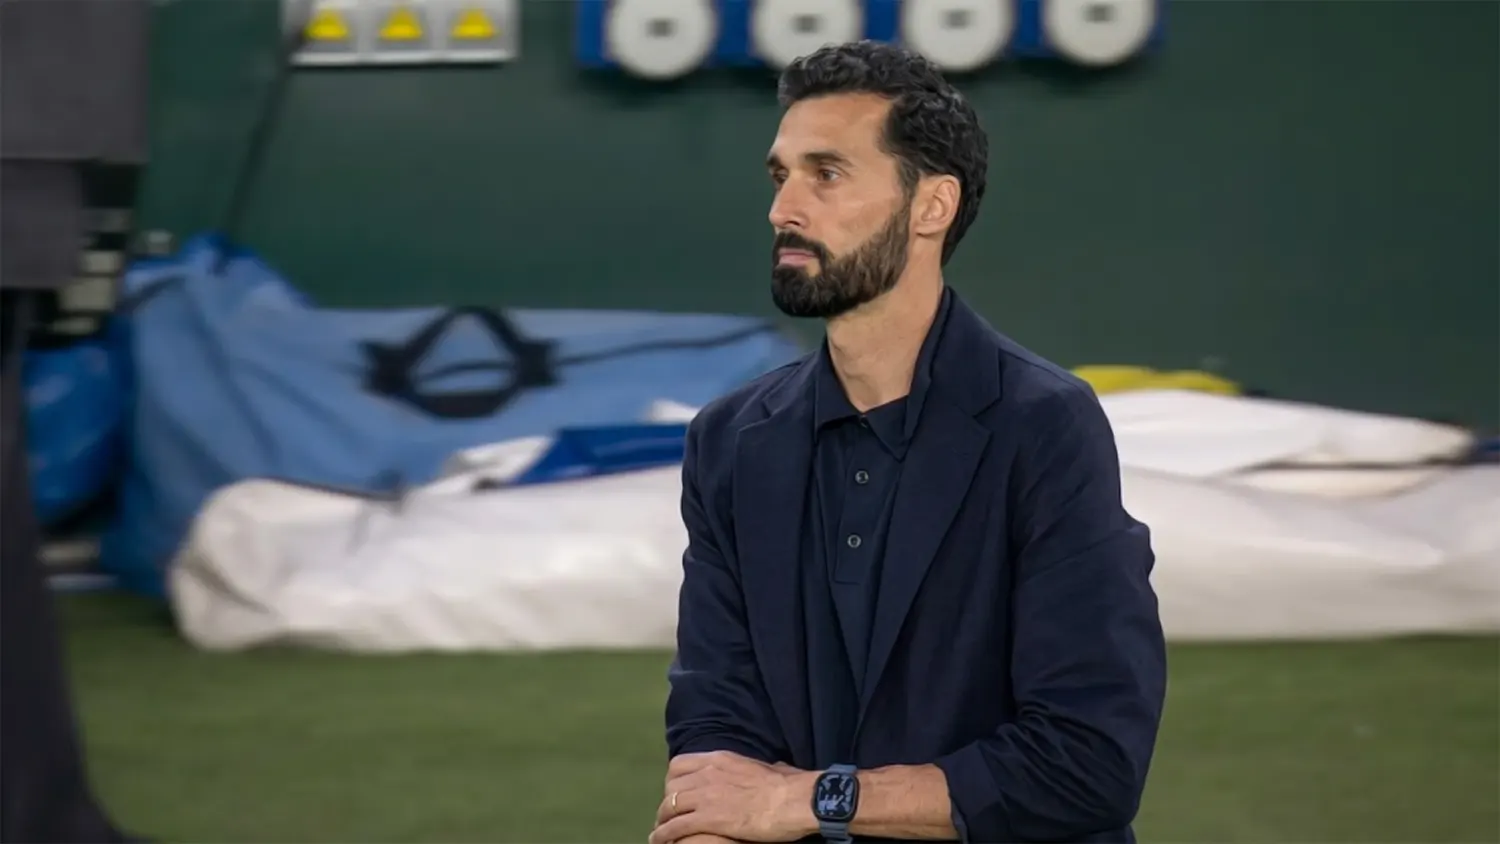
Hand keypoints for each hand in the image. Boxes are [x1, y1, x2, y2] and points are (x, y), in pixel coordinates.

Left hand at [650, 751, 815, 843]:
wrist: (794, 800)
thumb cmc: (789, 786)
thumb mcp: (772, 768)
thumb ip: (765, 768)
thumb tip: (777, 768)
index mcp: (721, 759)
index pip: (680, 763)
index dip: (673, 779)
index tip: (676, 791)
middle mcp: (707, 773)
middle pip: (671, 784)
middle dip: (667, 800)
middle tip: (669, 813)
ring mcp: (705, 795)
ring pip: (668, 806)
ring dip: (662, 819)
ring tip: (660, 831)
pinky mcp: (707, 818)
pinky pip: (675, 826)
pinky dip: (663, 834)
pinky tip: (659, 840)